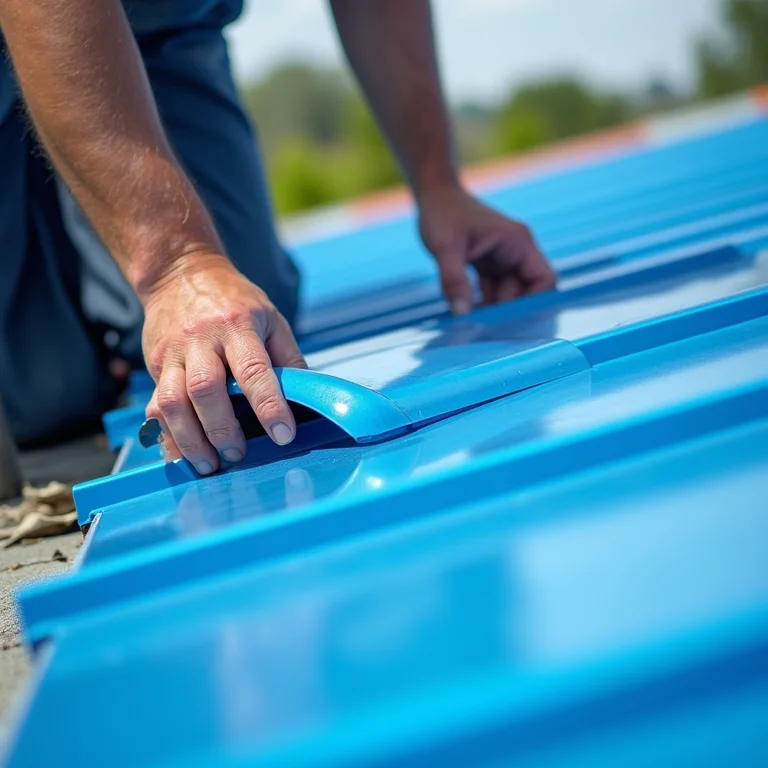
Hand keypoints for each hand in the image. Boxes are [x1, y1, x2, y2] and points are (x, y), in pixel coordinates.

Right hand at [141, 254, 305, 474]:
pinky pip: (155, 406)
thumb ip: (288, 357)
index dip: (269, 406)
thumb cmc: (233, 300)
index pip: (254, 370)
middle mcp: (200, 339)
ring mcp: (172, 352)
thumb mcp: (270, 318)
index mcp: (236, 325)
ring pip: (172, 402)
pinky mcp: (155, 365)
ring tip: (209, 463)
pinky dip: (166, 435)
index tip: (283, 434)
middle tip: (238, 455)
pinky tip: (180, 454)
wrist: (179, 273)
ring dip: (190, 440)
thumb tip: (308, 397)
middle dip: (222, 429)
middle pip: (205, 389)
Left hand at [417, 184, 555, 313]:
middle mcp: (517, 252)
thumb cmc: (442, 213)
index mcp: (518, 243)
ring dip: (493, 311)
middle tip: (483, 328)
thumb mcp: (444, 246)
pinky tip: (466, 315)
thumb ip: (453, 280)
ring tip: (471, 325)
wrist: (434, 195)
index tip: (509, 320)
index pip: (545, 280)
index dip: (534, 302)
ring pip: (509, 296)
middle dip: (508, 311)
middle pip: (527, 293)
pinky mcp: (490, 266)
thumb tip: (461, 315)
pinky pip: (493, 293)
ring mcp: (504, 260)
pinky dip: (482, 305)